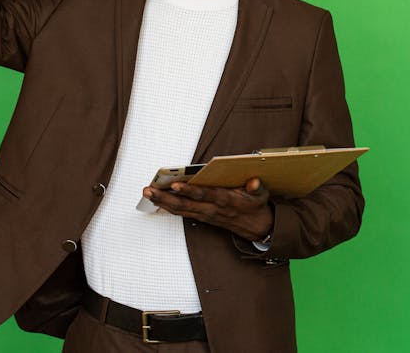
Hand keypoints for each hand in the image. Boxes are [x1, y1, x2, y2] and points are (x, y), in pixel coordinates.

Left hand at [144, 177, 273, 241]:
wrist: (257, 227)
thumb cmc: (255, 206)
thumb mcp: (261, 195)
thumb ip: (257, 187)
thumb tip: (255, 181)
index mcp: (225, 200)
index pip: (205, 195)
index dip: (190, 190)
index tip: (175, 184)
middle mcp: (212, 209)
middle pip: (185, 204)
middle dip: (165, 197)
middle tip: (149, 190)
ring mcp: (205, 214)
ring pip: (180, 209)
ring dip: (162, 202)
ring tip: (147, 193)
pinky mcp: (202, 217)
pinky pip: (182, 212)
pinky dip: (169, 206)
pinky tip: (158, 200)